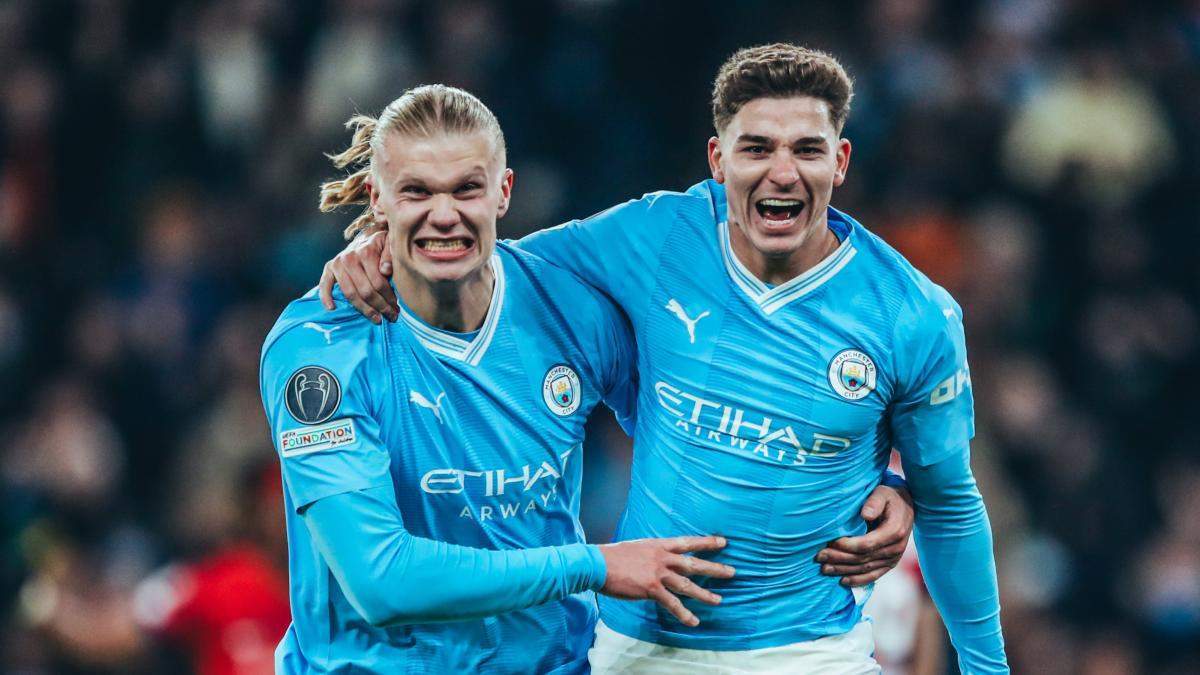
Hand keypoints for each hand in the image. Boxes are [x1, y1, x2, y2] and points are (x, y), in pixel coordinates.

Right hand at [318, 226, 396, 323]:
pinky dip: (326, 297)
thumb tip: (385, 270)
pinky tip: (332, 308)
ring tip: (376, 319)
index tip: (397, 308)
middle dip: (380, 307)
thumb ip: (390, 255)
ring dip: (364, 310)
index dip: (389, 298)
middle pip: (365, 291)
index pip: (378, 283)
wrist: (366, 238)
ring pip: (350, 294)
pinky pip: (324, 285)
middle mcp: (349, 258)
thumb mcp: (391, 244)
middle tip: (391, 317)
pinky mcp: (329, 268)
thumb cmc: (381, 245)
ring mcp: (338, 264)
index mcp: (366, 252)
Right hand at [599, 535, 734, 626]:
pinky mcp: (651, 588)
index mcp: (658, 545)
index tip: (723, 542)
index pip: (687, 542)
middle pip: (693, 563)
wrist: (597, 563)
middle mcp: (661, 557)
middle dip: (714, 568)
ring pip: (687, 585)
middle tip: (732, 572)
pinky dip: (684, 613)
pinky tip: (693, 621)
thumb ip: (649, 553)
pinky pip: (672, 603)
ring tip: (718, 600)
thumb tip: (655, 558)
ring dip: (704, 594)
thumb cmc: (612, 557)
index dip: (706, 542)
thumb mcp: (635, 548)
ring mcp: (657, 573)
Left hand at [816, 484, 913, 586]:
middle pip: (863, 559)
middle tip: (819, 556)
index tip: (830, 542)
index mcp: (894, 531)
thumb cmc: (889, 498)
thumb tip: (865, 514)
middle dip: (839, 558)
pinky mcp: (890, 564)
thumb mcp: (883, 494)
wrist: (905, 507)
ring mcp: (893, 558)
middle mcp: (896, 548)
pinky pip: (873, 576)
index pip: (866, 544)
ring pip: (865, 569)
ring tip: (824, 569)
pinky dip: (857, 580)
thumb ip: (874, 502)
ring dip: (843, 570)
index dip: (846, 546)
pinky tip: (842, 581)